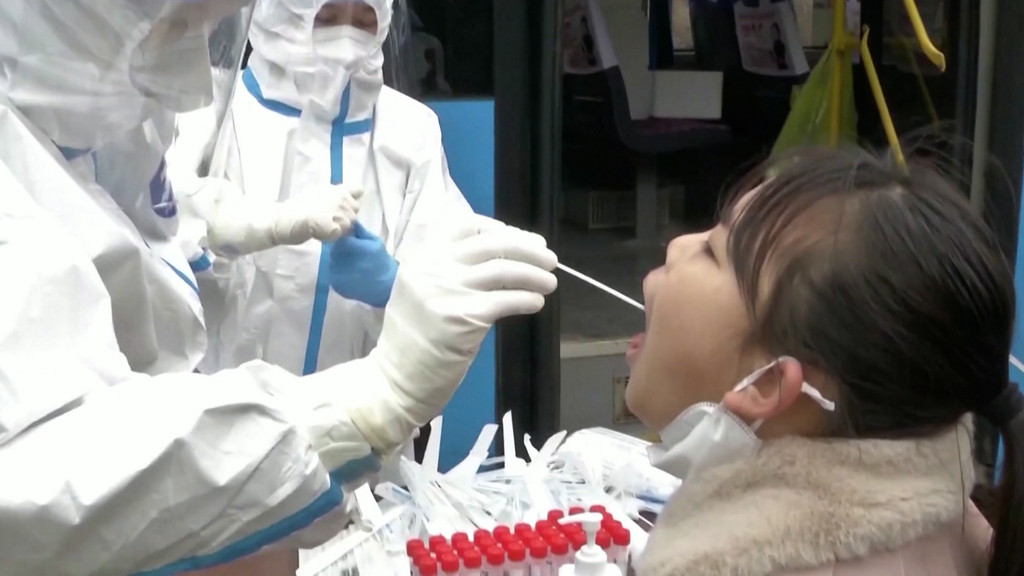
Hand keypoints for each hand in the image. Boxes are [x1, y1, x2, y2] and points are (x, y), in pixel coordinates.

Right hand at [272, 184, 362, 245]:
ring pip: (349, 225)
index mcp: (335, 189)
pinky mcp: (334, 227)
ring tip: (321, 227)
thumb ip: (333, 197)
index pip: (358, 190)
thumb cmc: (296, 209)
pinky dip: (330, 237)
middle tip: (328, 221)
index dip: (354, 199)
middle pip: (355, 211)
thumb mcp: (318, 195)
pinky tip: (318, 233)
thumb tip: (346, 202)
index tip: (345, 206)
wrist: (282, 219)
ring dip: (338, 229)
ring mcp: (338, 212)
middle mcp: (340, 198)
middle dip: (346, 218)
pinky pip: (339, 235)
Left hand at [328, 222, 397, 307]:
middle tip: (353, 253)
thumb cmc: (381, 260)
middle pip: (333, 250)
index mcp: (348, 246)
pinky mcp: (335, 285)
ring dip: (339, 261)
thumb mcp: (374, 240)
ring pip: (332, 262)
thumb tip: (349, 220)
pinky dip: (339, 272)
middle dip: (340, 249)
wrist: (386, 285)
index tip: (349, 241)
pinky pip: (333, 274)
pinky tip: (350, 273)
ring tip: (353, 264)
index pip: (336, 237)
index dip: (342, 238)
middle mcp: (339, 260)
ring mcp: (336, 274)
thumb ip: (359, 230)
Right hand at [347, 214, 557, 451]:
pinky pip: (506, 300)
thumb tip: (507, 257)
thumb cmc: (414, 340)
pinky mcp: (463, 317)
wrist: (395, 379)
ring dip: (535, 274)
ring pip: (504, 270)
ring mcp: (447, 290)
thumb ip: (453, 271)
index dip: (503, 229)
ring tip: (550, 283)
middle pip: (493, 244)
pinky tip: (536, 303)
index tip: (527, 241)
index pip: (468, 226)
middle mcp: (433, 267)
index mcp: (422, 256)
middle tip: (551, 260)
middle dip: (529, 248)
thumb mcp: (422, 291)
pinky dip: (527, 299)